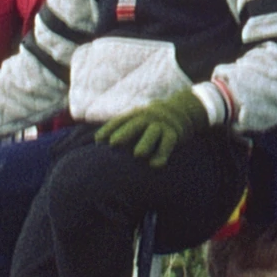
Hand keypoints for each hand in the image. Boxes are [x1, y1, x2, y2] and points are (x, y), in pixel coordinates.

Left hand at [92, 88, 206, 166]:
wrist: (179, 110)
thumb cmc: (149, 123)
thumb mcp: (135, 121)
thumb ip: (120, 130)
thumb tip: (96, 145)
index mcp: (134, 115)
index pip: (119, 121)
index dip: (109, 129)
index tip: (98, 140)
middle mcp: (147, 118)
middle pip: (135, 124)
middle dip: (124, 133)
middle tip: (113, 144)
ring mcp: (161, 125)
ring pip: (153, 132)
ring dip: (146, 143)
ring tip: (138, 154)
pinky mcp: (174, 134)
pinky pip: (168, 144)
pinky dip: (163, 154)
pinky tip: (156, 165)